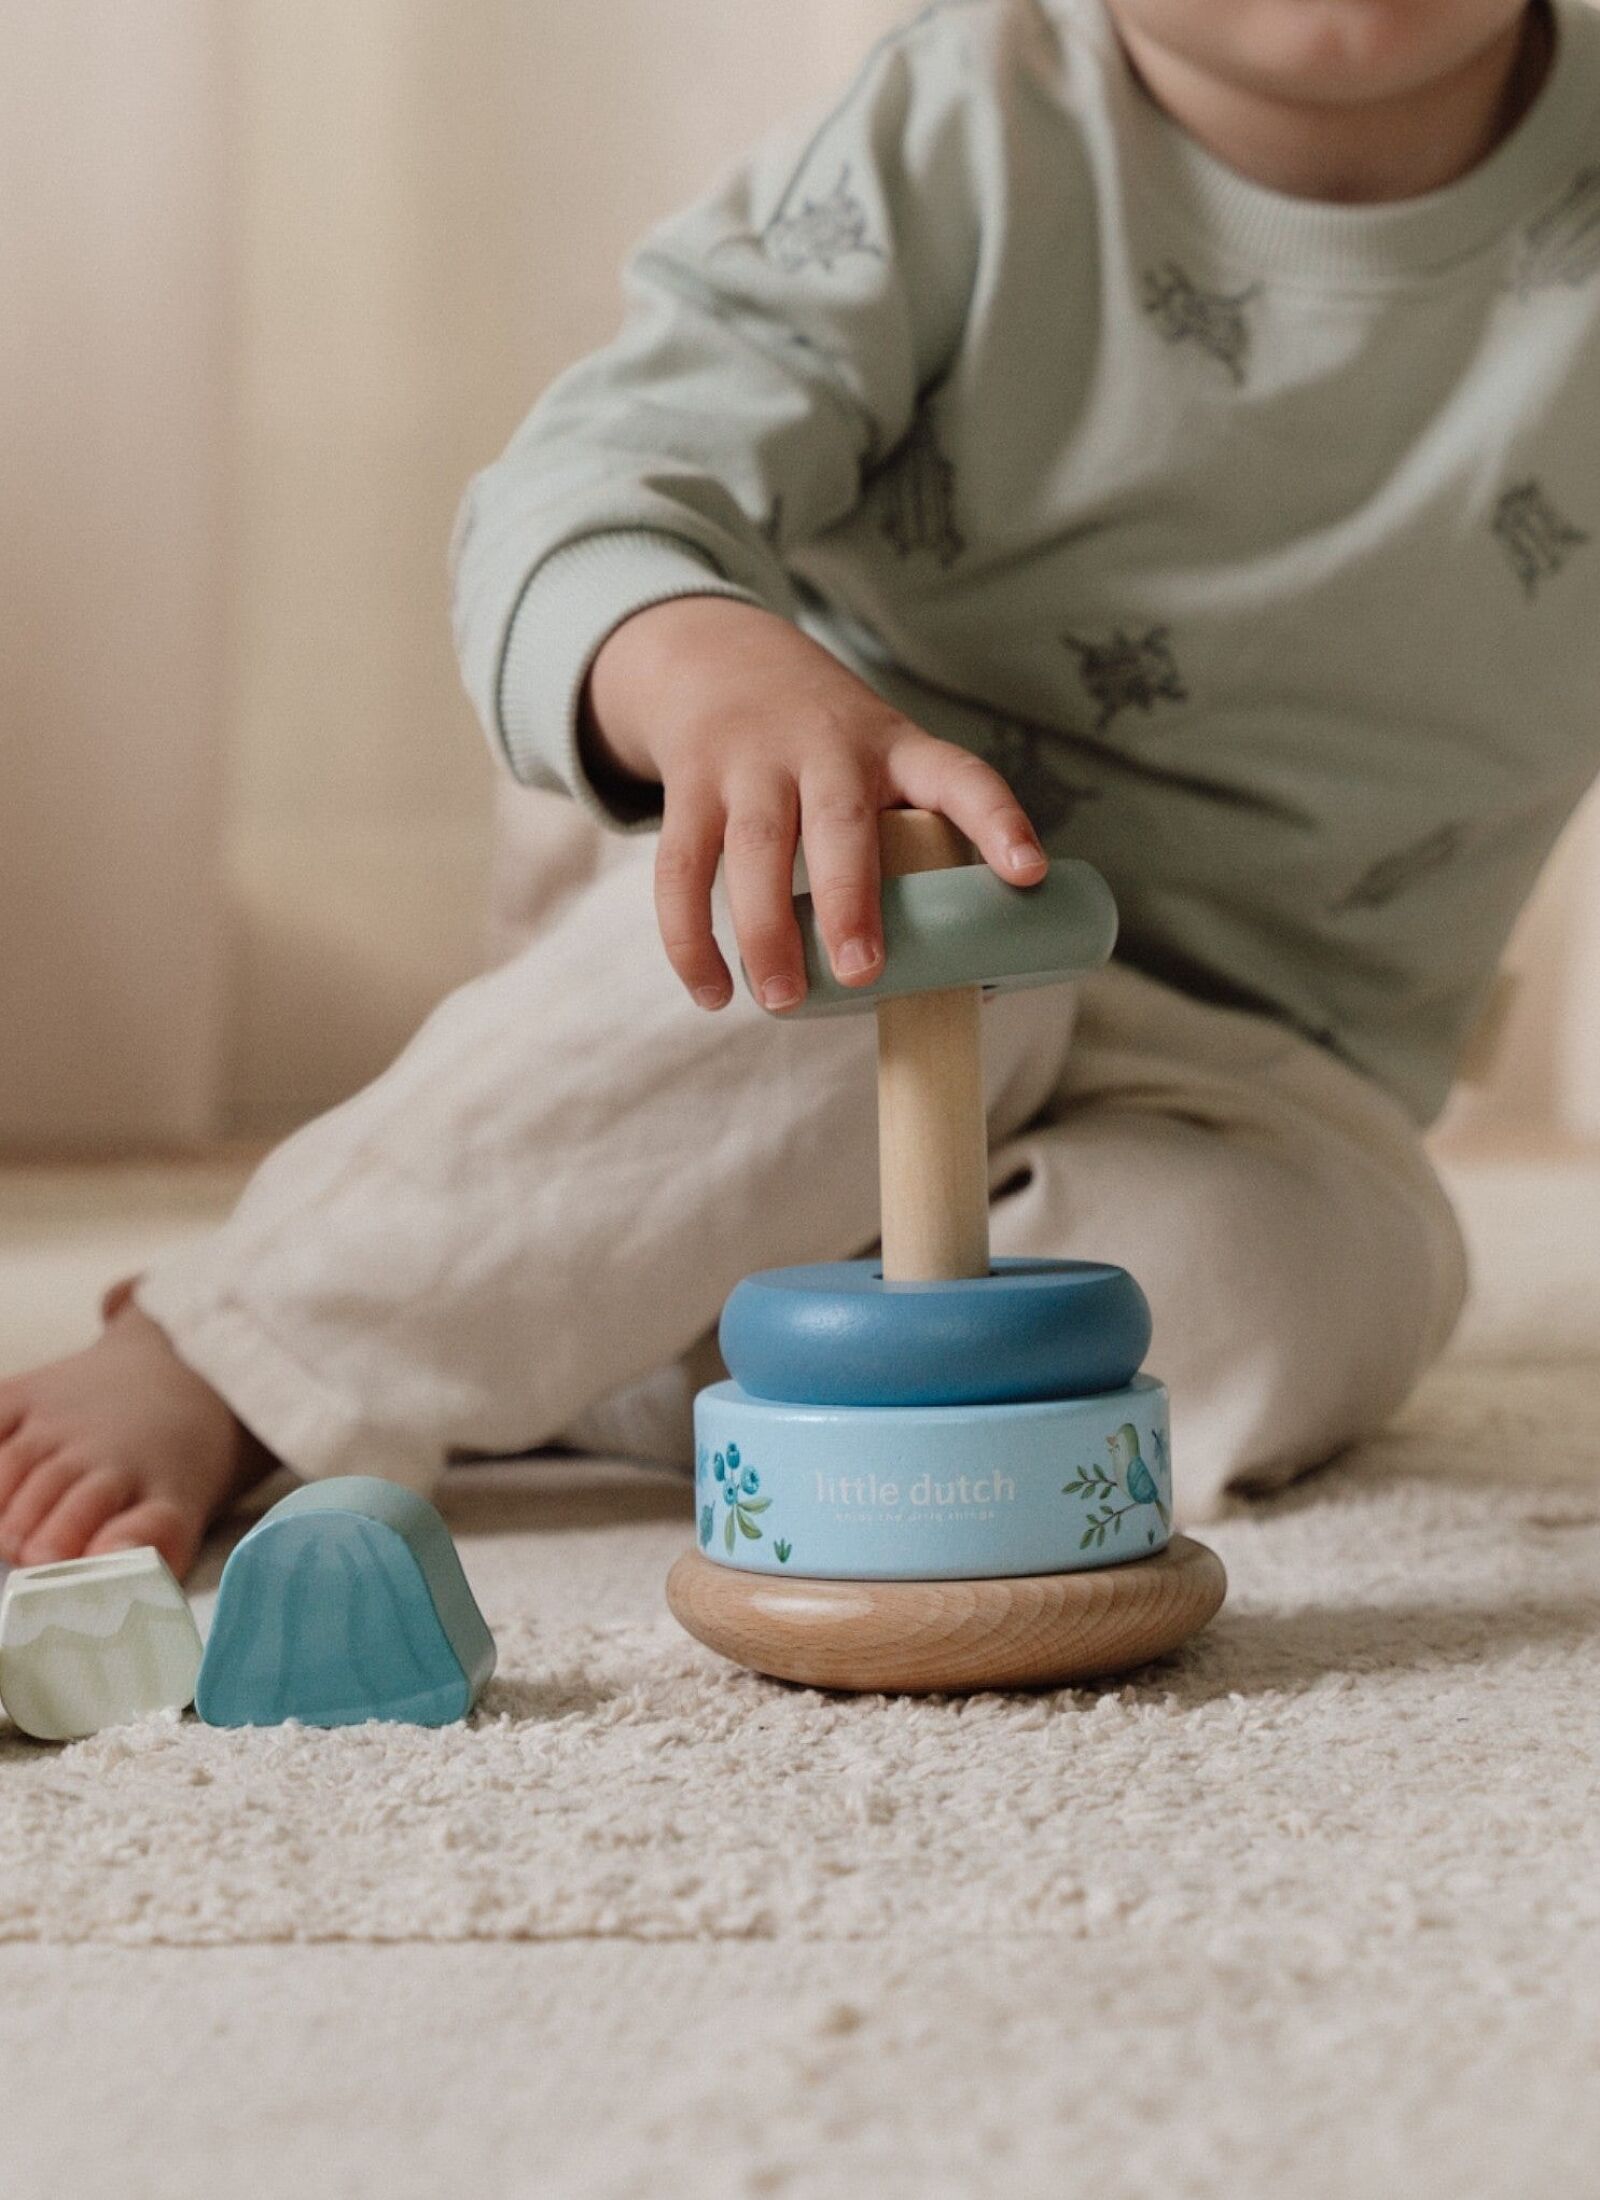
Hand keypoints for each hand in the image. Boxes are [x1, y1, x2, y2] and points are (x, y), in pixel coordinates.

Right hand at [579, 596, 1047, 1010]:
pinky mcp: (690, 784)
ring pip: (753, 848)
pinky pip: (682, 867)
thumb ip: (912, 835)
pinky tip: (714, 991)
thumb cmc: (827, 745)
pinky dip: (691, 937)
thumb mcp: (882, 756)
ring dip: (766, 930)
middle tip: (861, 972)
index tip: (1028, 873)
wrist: (718, 658)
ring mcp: (750, 761)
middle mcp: (824, 747)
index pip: (959, 776)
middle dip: (849, 900)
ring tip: (783, 1000)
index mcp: (895, 748)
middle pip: (838, 823)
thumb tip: (965, 974)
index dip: (998, 821)